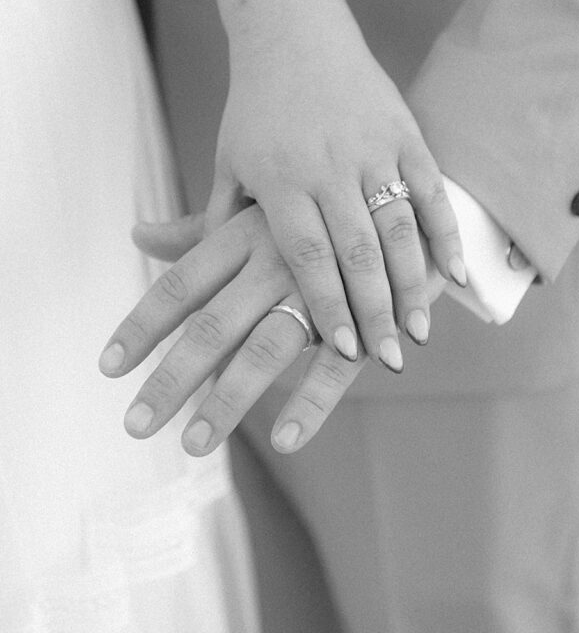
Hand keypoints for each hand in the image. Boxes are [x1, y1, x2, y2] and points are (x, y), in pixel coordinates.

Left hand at [99, 208, 364, 454]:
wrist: (408, 196)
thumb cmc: (319, 208)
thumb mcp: (259, 210)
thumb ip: (199, 231)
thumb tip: (137, 234)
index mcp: (246, 232)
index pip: (182, 283)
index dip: (143, 325)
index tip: (107, 367)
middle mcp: (277, 258)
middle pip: (214, 324)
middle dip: (173, 377)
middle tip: (135, 425)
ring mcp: (323, 287)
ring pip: (268, 347)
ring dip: (230, 399)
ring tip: (194, 445)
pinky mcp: (369, 313)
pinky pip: (338, 363)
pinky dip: (312, 400)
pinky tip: (286, 439)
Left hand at [207, 10, 465, 372]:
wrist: (294, 36)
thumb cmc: (256, 108)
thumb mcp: (229, 162)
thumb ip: (218, 220)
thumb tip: (194, 274)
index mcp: (281, 181)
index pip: (308, 255)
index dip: (328, 304)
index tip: (343, 350)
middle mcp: (329, 167)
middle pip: (358, 250)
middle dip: (376, 310)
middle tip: (390, 360)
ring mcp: (372, 149)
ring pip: (399, 226)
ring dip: (413, 283)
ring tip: (421, 332)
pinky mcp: (403, 132)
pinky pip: (430, 189)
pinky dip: (444, 233)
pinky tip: (453, 276)